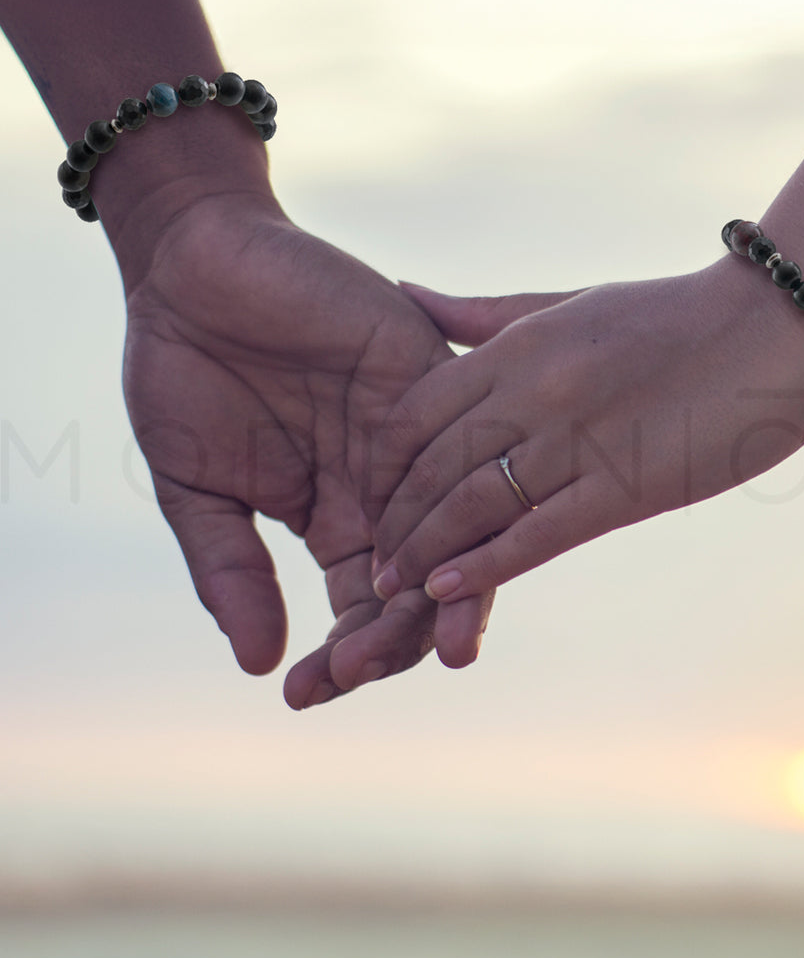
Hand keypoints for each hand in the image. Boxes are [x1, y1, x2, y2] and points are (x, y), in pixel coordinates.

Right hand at [120, 194, 492, 707]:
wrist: (197, 267)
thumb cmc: (186, 375)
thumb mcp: (197, 488)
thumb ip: (232, 569)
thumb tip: (259, 662)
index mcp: (336, 521)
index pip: (365, 612)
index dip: (342, 659)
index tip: (305, 691)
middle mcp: (388, 490)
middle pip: (422, 587)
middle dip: (393, 641)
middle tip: (354, 670)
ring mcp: (413, 439)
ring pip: (456, 531)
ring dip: (440, 594)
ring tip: (416, 645)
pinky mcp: (427, 377)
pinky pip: (463, 449)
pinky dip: (457, 505)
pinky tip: (437, 552)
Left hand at [369, 266, 803, 608]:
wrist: (772, 330)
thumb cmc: (664, 316)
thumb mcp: (564, 303)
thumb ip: (479, 315)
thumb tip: (403, 294)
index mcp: (518, 346)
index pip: (414, 412)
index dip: (380, 463)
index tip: (369, 497)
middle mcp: (534, 393)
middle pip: (433, 466)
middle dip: (393, 521)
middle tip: (373, 561)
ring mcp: (577, 440)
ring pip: (473, 505)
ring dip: (422, 552)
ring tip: (391, 587)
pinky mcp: (622, 488)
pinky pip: (536, 535)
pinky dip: (484, 566)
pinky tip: (444, 590)